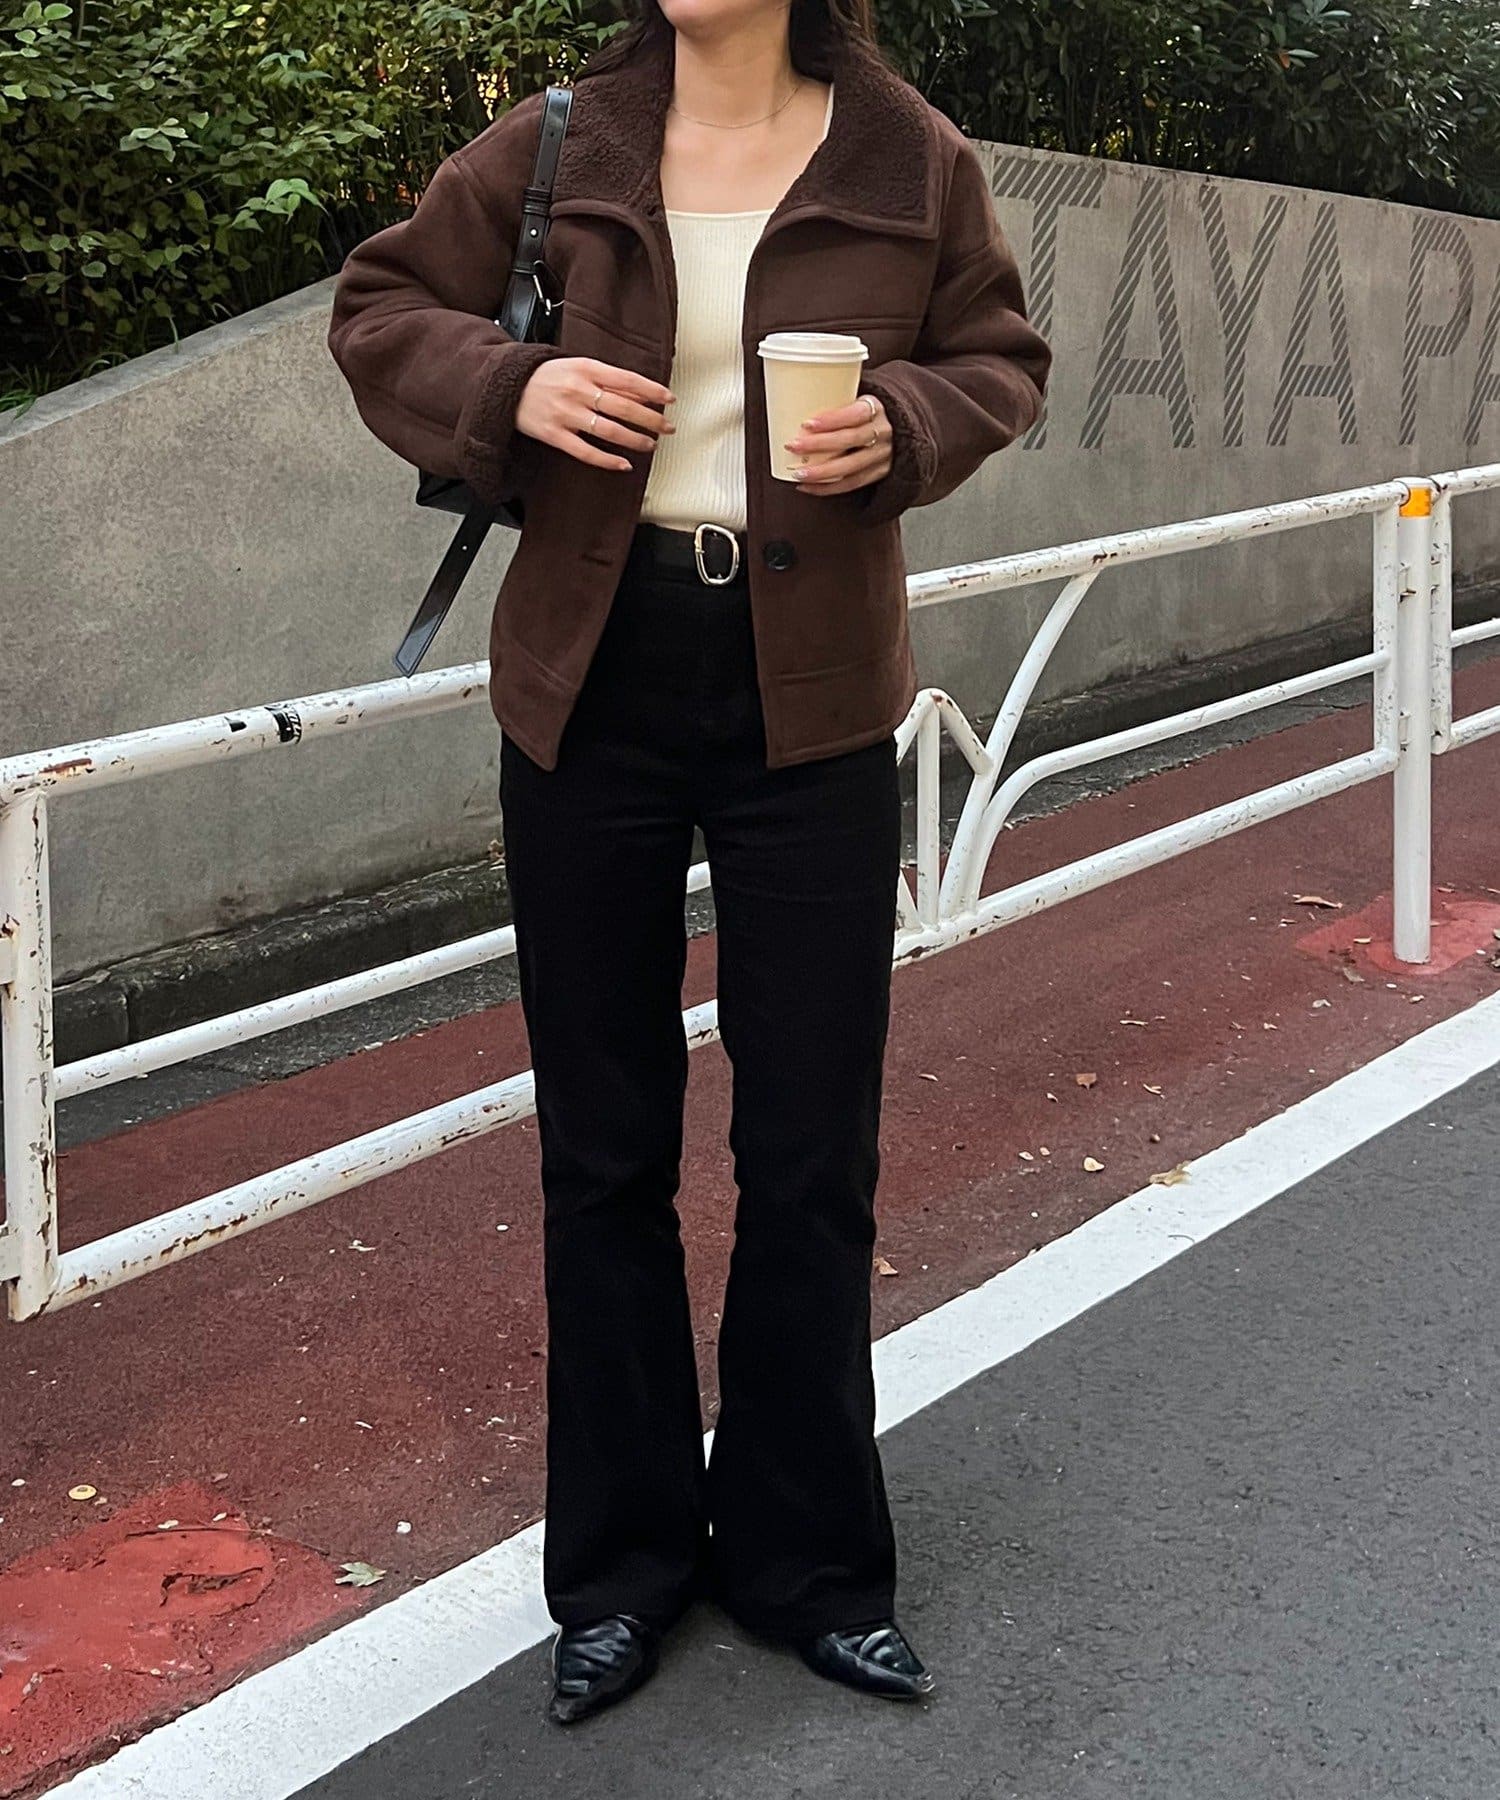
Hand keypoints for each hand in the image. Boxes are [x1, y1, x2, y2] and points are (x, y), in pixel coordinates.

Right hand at [515, 357, 674, 471]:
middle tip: (668, 428)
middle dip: (651, 419)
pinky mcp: (555, 435)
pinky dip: (608, 460)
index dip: (652, 391)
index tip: (670, 400)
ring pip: (610, 431)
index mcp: (586, 368)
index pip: (628, 380)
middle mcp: (578, 390)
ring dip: (635, 440)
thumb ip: (605, 378)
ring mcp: (567, 414)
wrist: (506, 385)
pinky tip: (624, 464)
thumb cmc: (546, 376)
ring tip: (650, 445)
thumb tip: (639, 392)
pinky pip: (587, 451)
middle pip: (624, 407)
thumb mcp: (576, 366)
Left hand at [783, 392, 892, 495]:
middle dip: (818, 445)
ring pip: (850, 468)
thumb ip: (837, 402)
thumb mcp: (860, 399)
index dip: (831, 420)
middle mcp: (882, 432)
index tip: (806, 424)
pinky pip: (852, 484)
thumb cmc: (867, 412)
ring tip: (798, 474)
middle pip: (849, 441)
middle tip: (793, 446)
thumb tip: (794, 403)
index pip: (854, 414)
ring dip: (821, 473)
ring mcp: (882, 455)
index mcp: (876, 408)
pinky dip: (828, 488)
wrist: (901, 427)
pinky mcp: (880, 473)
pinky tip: (808, 487)